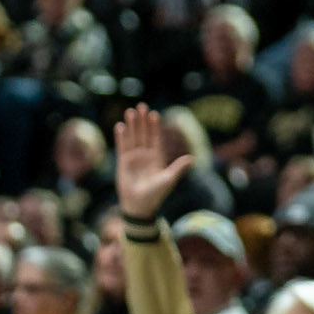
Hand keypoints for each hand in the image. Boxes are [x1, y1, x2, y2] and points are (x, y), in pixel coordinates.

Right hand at [114, 102, 192, 218]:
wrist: (139, 207)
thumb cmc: (156, 195)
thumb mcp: (169, 180)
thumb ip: (179, 168)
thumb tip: (192, 158)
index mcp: (157, 158)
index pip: (156, 138)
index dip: (155, 126)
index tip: (154, 114)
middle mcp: (145, 156)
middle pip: (144, 134)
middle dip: (142, 121)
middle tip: (141, 106)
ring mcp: (134, 159)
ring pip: (133, 138)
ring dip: (132, 125)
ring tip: (130, 111)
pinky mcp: (123, 163)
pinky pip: (122, 147)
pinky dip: (121, 137)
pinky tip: (120, 126)